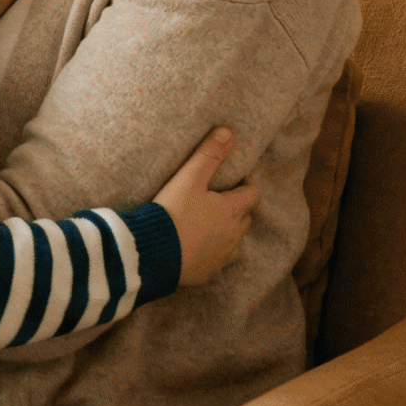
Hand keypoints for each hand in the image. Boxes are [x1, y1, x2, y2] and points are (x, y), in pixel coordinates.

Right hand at [152, 127, 260, 287]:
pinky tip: (193, 247)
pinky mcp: (206, 273)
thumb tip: (228, 132)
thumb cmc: (172, 214)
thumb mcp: (189, 178)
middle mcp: (232, 237)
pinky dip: (210, 253)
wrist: (152, 254)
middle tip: (218, 200)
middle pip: (245, 219)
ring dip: (225, 233)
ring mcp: (221, 258)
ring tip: (206, 224)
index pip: (253, 196)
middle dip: (236, 209)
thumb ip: (209, 154)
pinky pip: (215, 261)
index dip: (247, 186)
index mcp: (231, 212)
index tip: (236, 182)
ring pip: (233, 242)